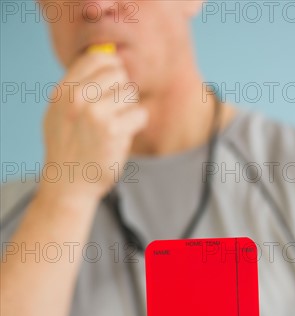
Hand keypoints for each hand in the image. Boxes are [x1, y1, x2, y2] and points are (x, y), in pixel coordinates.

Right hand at [40, 50, 147, 200]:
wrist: (69, 185)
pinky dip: (136, 126)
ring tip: (115, 127)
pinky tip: (123, 137)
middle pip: (118, 73)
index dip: (111, 68)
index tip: (111, 86)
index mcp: (64, 90)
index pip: (97, 58)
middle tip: (113, 112)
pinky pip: (140, 114)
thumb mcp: (59, 112)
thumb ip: (77, 85)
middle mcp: (78, 98)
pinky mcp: (114, 131)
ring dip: (128, 110)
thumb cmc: (67, 149)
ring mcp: (96, 114)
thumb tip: (107, 56)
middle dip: (121, 91)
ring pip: (130, 93)